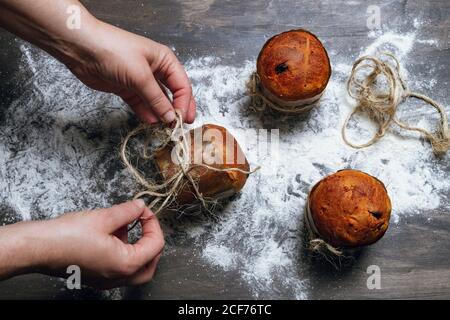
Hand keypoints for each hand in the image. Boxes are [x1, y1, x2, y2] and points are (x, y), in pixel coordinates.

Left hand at [0, 0, 195, 123]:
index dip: (184, 103)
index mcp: (165, 61)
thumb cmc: (115, 52)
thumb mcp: (140, 76)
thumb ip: (157, 99)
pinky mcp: (128, 90)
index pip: (182, 85)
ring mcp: (141, 81)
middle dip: (176, 110)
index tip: (182, 120)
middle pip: (172, 94)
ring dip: (160, 115)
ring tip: (164, 129)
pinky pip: (142, 105)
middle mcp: (156, 71)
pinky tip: (150, 123)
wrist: (82, 50)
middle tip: (179, 127)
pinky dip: (146, 114)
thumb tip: (171, 117)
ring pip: (157, 102)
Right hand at [0, 199, 163, 288]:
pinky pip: (119, 268)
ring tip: (125, 225)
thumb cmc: (66, 236)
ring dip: (137, 247)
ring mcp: (106, 280)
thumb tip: (140, 206)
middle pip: (150, 264)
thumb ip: (128, 211)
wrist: (37, 248)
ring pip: (135, 269)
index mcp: (125, 264)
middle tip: (145, 224)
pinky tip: (112, 234)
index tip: (144, 211)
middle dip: (151, 242)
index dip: (153, 224)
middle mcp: (118, 277)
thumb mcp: (104, 217)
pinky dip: (123, 252)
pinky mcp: (96, 277)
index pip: (155, 245)